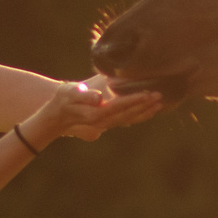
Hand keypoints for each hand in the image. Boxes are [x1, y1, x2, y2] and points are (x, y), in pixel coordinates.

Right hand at [25, 78, 160, 147]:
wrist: (57, 114)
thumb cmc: (62, 100)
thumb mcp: (68, 94)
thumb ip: (82, 95)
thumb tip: (98, 98)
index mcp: (95, 114)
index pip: (118, 106)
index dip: (133, 100)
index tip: (146, 95)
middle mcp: (103, 121)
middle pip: (128, 114)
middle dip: (144, 106)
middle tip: (160, 96)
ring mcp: (107, 123)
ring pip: (130, 119)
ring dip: (145, 112)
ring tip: (160, 103)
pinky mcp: (109, 121)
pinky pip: (127, 119)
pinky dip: (140, 115)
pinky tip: (150, 109)